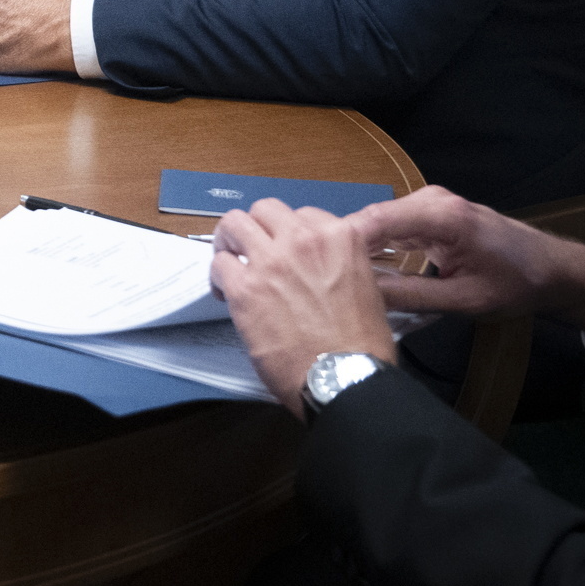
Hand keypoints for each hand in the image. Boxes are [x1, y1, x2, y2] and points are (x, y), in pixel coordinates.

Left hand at [208, 199, 400, 411]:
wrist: (345, 376)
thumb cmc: (361, 343)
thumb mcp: (366, 286)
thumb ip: (339, 262)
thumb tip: (318, 264)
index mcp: (339, 237)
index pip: (302, 214)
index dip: (289, 232)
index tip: (284, 249)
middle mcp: (303, 239)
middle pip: (264, 210)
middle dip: (257, 228)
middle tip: (252, 250)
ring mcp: (272, 261)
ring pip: (233, 223)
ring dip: (230, 241)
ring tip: (232, 262)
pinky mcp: (245, 288)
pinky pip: (218, 264)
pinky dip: (218, 276)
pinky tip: (226, 294)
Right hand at [338, 187, 584, 326]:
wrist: (552, 268)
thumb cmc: (516, 284)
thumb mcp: (464, 299)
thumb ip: (411, 296)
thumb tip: (361, 297)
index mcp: (442, 216)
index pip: (376, 221)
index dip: (341, 243)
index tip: (317, 268)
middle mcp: (432, 200)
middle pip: (371, 219)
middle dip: (342, 246)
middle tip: (319, 277)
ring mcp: (431, 203)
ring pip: (378, 222)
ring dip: (356, 246)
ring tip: (332, 275)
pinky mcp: (431, 212)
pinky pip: (392, 225)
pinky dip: (375, 244)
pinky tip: (360, 268)